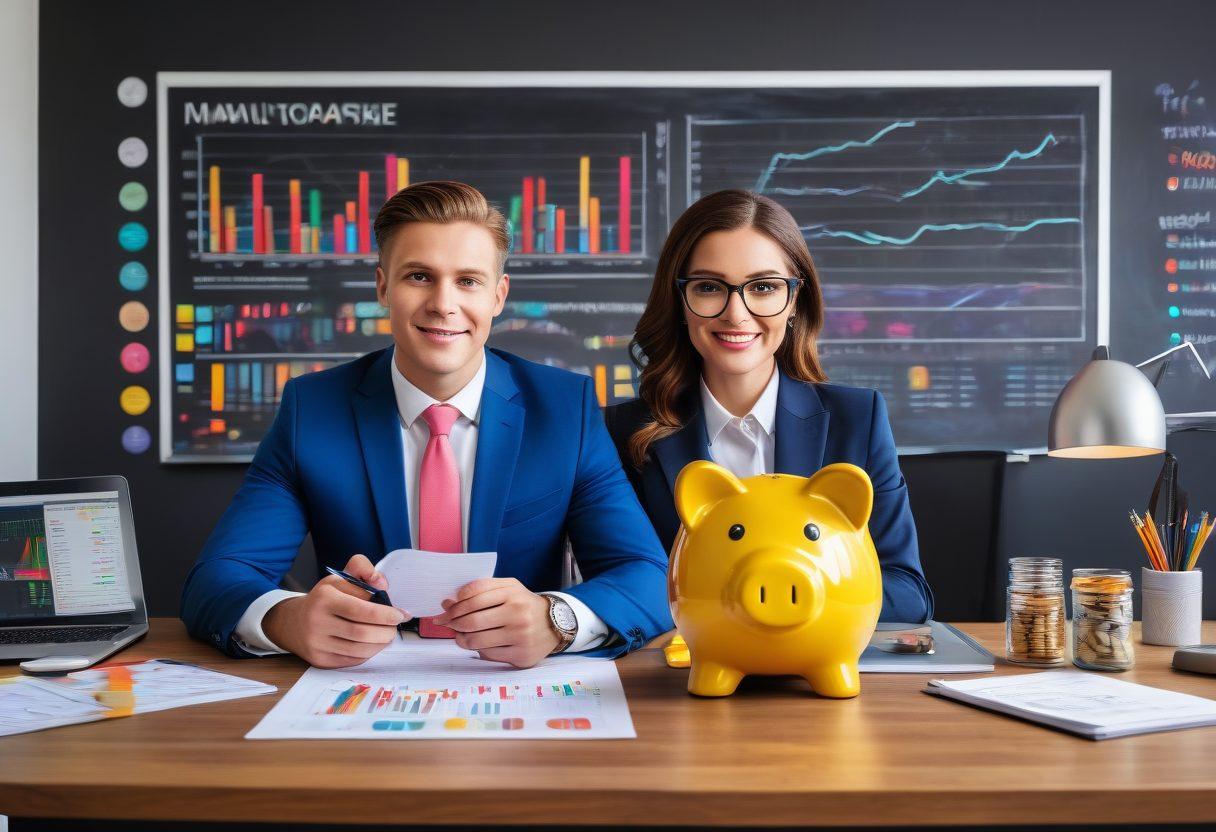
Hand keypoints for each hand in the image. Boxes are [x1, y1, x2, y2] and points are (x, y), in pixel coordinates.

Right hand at [263, 554, 408, 667]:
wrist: (293, 622)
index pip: (360, 609)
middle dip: (386, 631)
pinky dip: (368, 653)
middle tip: (395, 627)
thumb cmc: (325, 598)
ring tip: (387, 635)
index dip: (385, 614)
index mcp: (324, 597)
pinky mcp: (319, 660)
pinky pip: (352, 660)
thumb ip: (362, 570)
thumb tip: (381, 582)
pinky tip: (372, 644)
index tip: (399, 614)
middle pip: (361, 633)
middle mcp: (317, 621)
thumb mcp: (340, 577)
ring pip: (359, 650)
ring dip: (380, 644)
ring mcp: (317, 644)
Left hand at [432, 578, 560, 667]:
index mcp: (512, 592)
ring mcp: (520, 635)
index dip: (455, 602)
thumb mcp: (507, 590)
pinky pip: (487, 654)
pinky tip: (479, 644)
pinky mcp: (520, 654)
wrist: (554, 624)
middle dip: (452, 622)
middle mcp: (517, 612)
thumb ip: (479, 592)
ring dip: (460, 638)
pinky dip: (477, 649)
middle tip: (446, 623)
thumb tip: (447, 603)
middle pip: (471, 620)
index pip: (474, 594)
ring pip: (476, 640)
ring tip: (459, 635)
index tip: (446, 607)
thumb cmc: (524, 605)